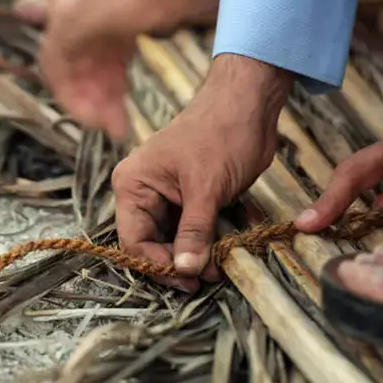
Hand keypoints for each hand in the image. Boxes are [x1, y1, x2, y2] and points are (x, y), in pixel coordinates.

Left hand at [39, 0, 216, 138]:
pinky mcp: (70, 17)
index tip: (121, 90)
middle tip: (112, 117)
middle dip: (96, 87)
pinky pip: (57, 68)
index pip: (95, 29)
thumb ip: (162, 6)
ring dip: (86, 99)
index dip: (107, 65)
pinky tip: (96, 119)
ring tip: (108, 127)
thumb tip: (183, 11)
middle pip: (80, 48)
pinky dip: (74, 97)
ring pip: (66, 62)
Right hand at [114, 55, 291, 290]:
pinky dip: (209, 241)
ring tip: (220, 266)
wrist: (249, 103)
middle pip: (152, 243)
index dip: (157, 264)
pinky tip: (225, 249)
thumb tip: (186, 270)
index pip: (134, 240)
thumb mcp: (207, 188)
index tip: (187, 279)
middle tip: (208, 277)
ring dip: (197, 255)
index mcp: (133, 185)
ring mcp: (168, 195)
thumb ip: (194, 232)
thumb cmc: (221, 134)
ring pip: (175, 240)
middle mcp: (144, 192)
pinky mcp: (192, 197)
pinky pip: (193, 229)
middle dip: (180, 263)